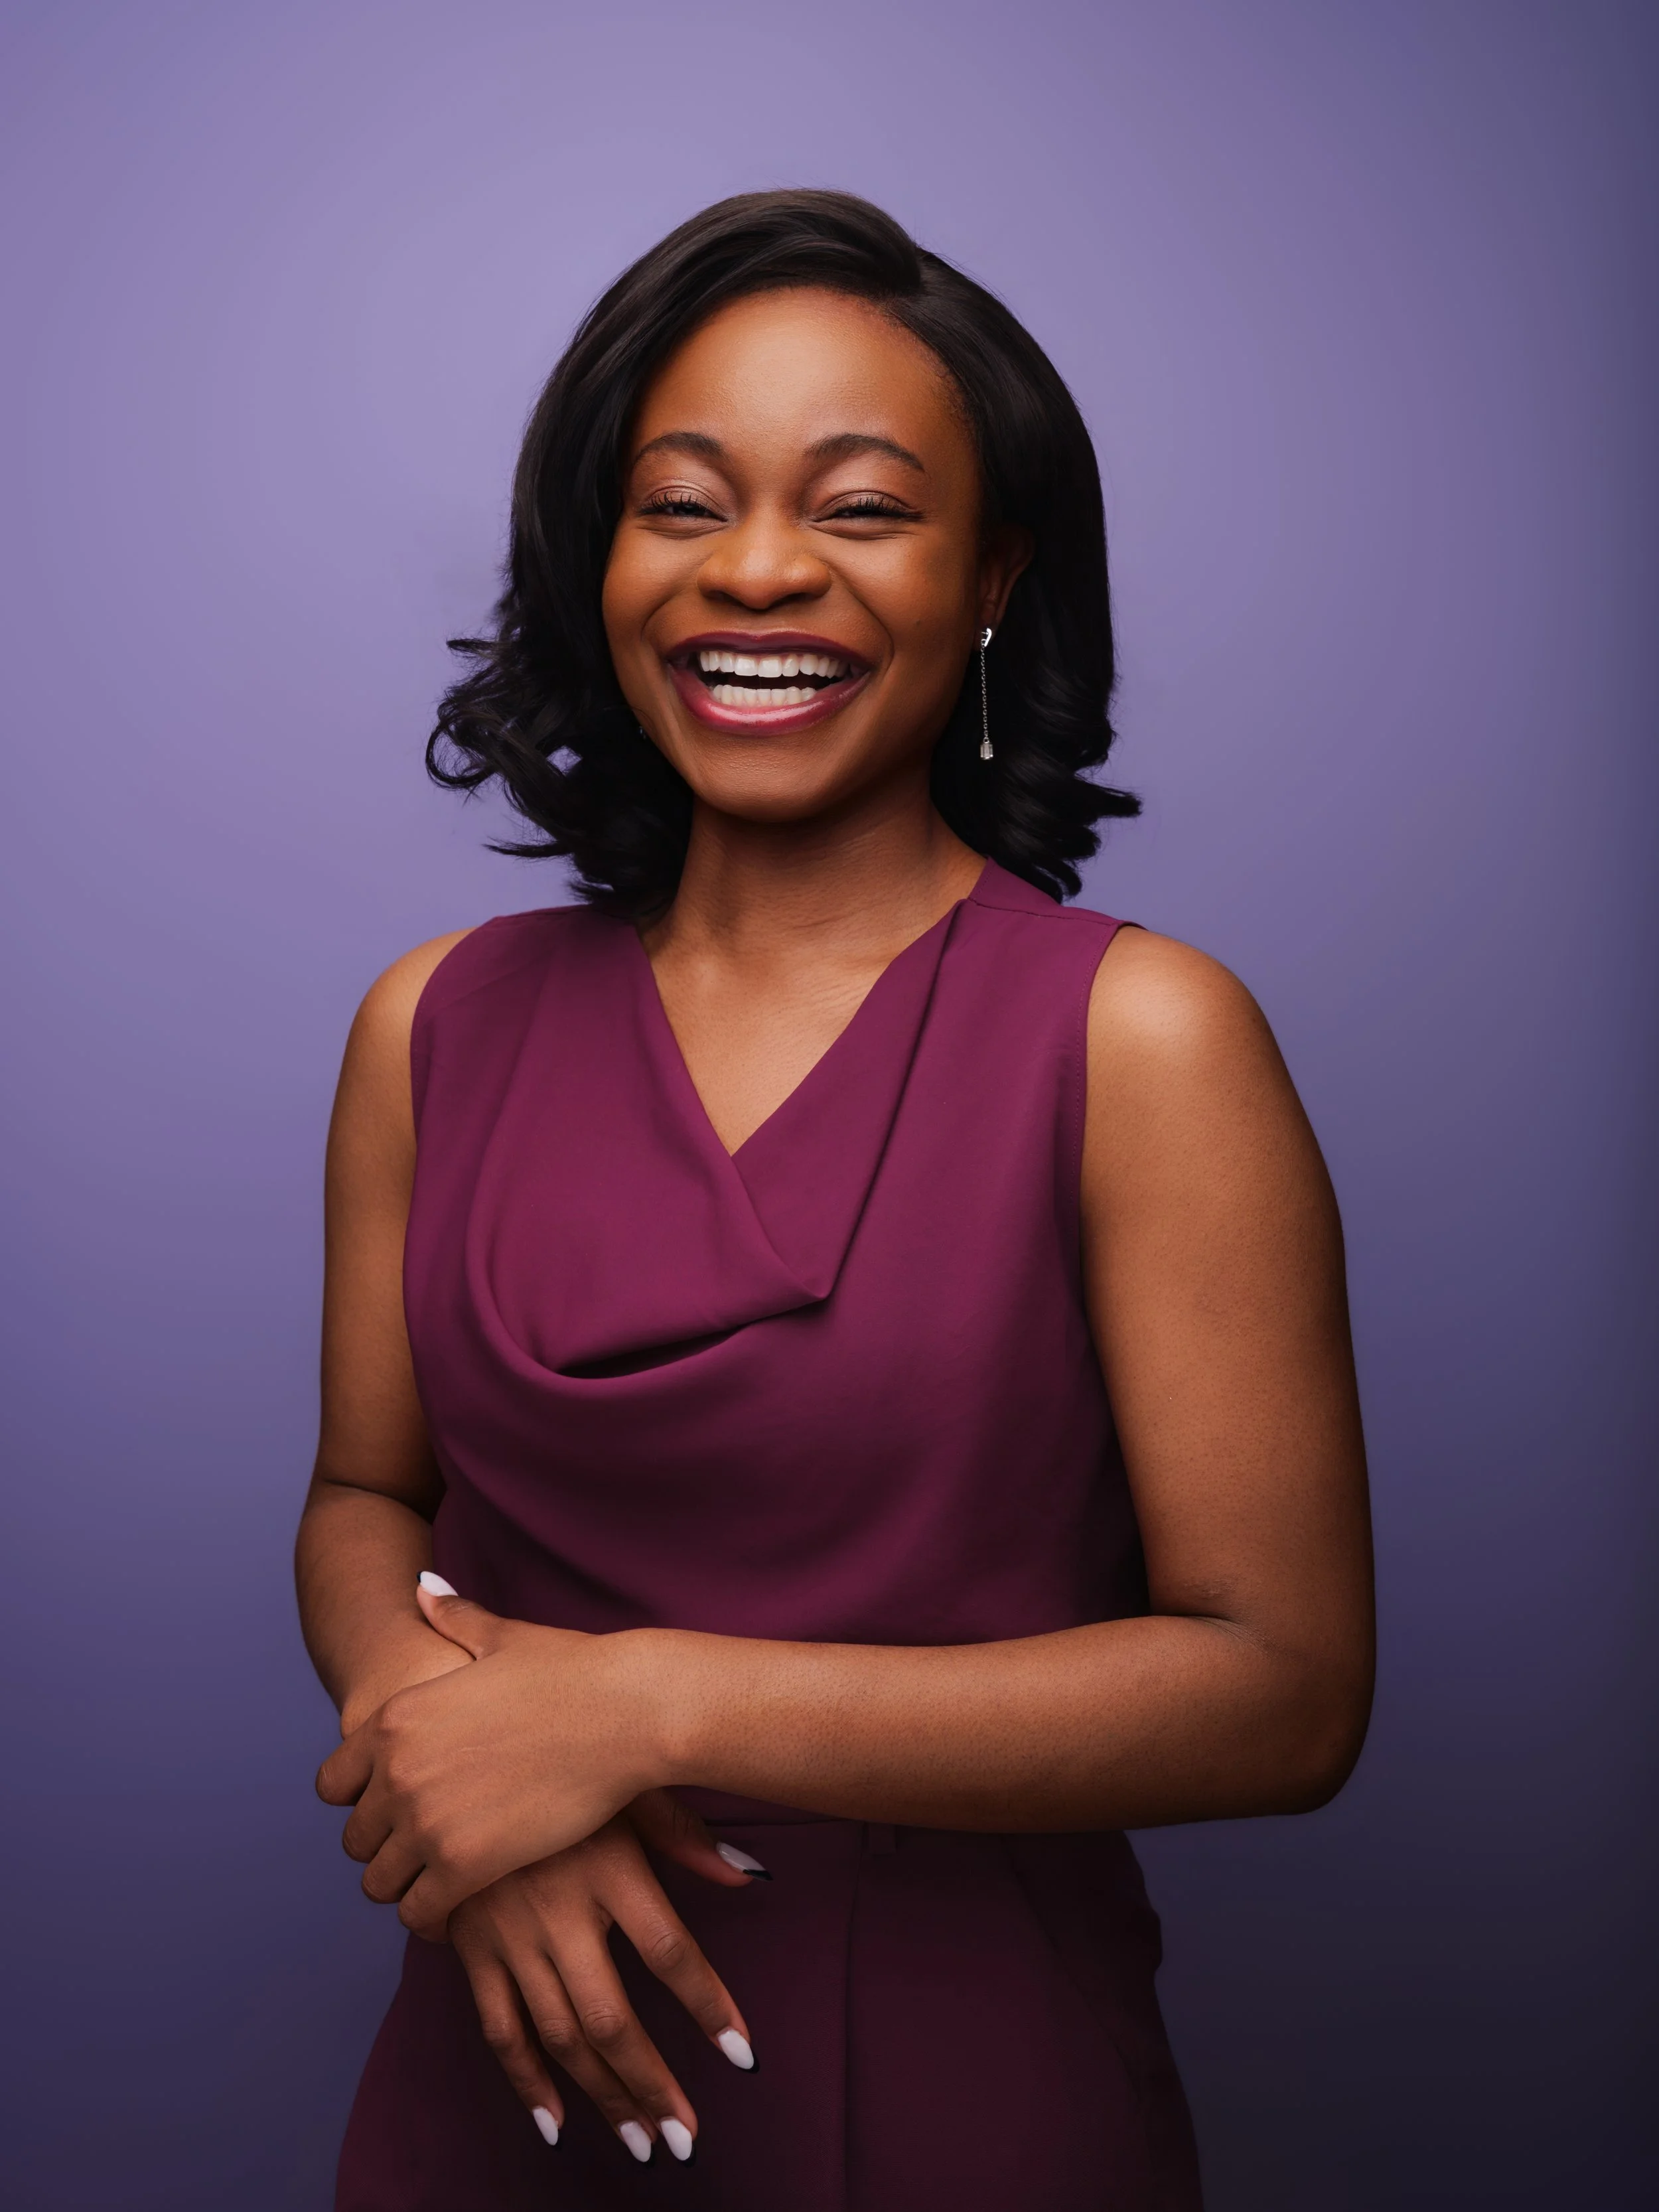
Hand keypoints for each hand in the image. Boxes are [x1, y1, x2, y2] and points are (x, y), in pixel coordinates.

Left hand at [316, 1583, 667, 1935]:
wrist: (626, 1712)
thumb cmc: (573, 1671)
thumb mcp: (501, 1639)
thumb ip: (453, 1620)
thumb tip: (424, 1588)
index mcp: (397, 1718)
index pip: (333, 1784)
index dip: (362, 1800)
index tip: (397, 1807)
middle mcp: (398, 1771)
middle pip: (355, 1840)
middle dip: (386, 1847)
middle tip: (426, 1851)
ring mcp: (427, 1821)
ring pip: (379, 1884)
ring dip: (407, 1886)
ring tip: (443, 1883)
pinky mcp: (465, 1865)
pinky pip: (419, 1914)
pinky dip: (434, 1917)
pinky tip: (461, 1909)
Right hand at [452, 1793, 761, 2163]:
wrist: (461, 1754)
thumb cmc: (563, 1766)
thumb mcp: (628, 1785)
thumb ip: (689, 1835)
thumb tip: (754, 1877)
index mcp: (608, 1866)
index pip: (670, 1951)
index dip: (708, 2006)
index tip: (742, 2055)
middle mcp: (558, 1909)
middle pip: (611, 2016)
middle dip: (651, 2084)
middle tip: (687, 2137)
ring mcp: (509, 1934)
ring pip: (559, 2035)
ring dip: (603, 2096)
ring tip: (643, 2144)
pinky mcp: (470, 1948)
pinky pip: (498, 2029)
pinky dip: (526, 2082)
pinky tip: (555, 2125)